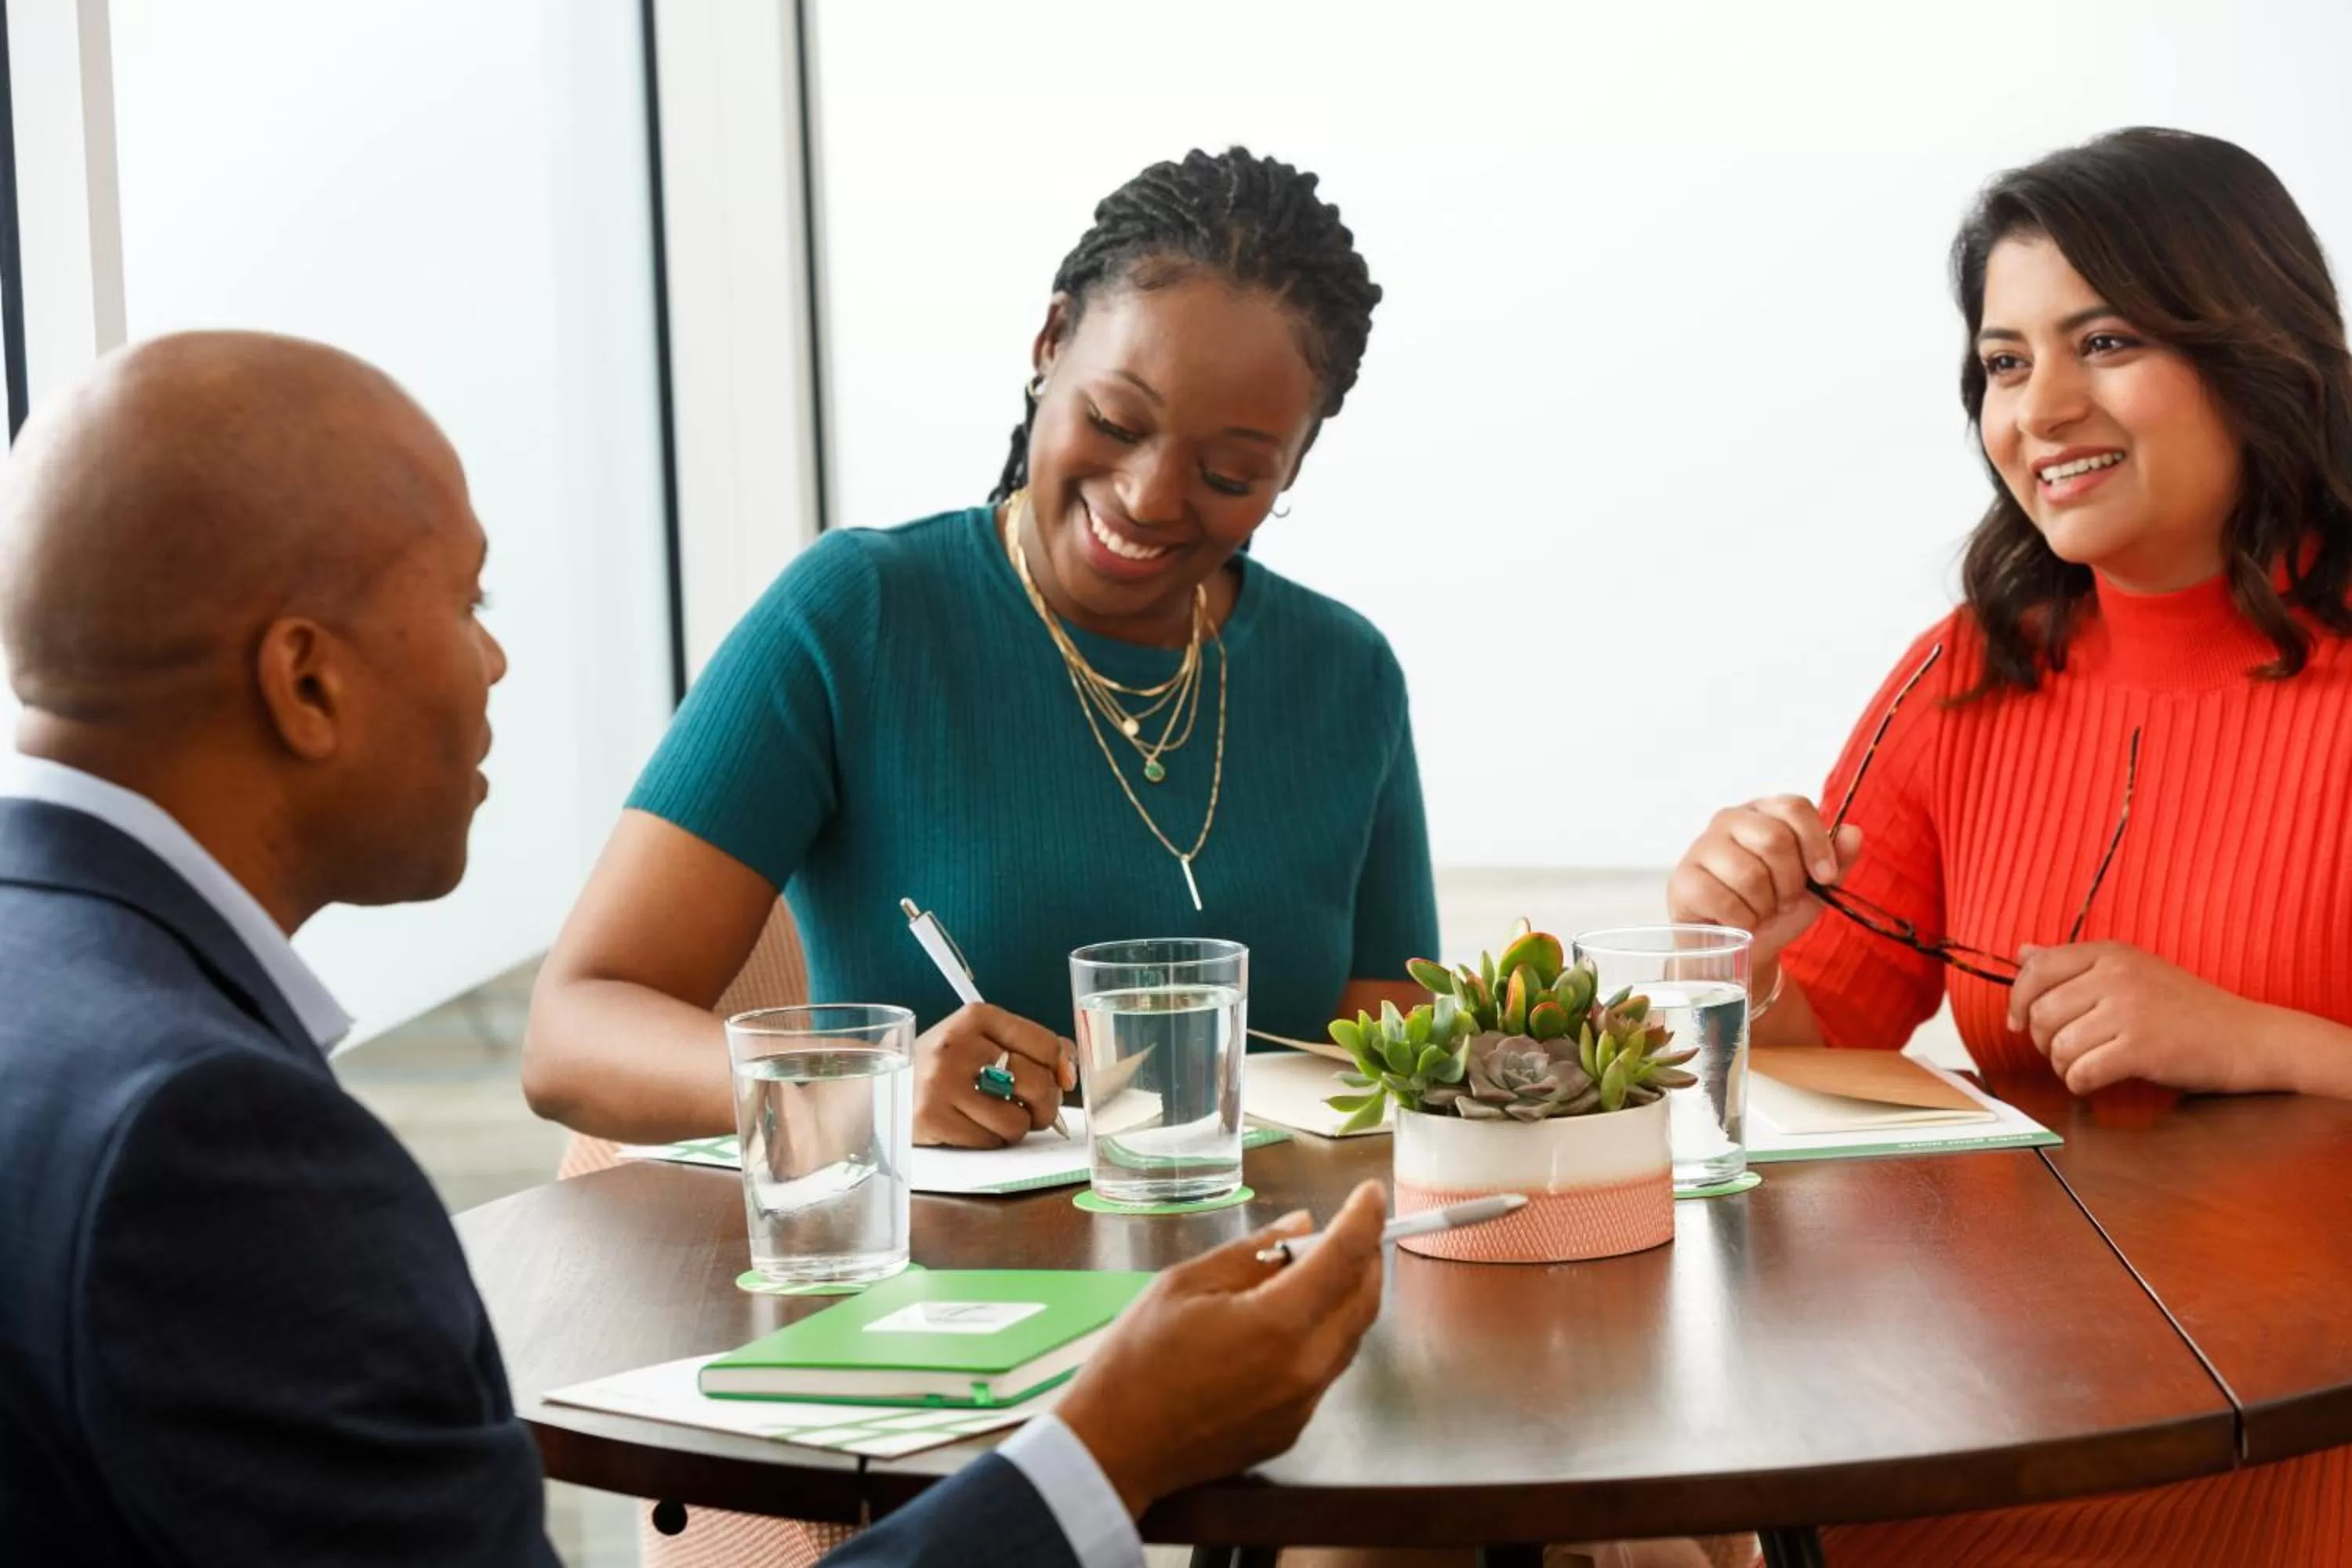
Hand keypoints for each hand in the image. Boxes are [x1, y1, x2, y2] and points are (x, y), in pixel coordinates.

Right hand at [911, 1004, 1075, 1147]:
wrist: (880, 1084)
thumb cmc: (944, 1065)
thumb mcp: (981, 1040)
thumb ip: (1030, 1047)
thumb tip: (1069, 1072)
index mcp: (977, 1018)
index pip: (1045, 1044)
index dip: (1061, 1069)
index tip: (1060, 1081)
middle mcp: (958, 1045)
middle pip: (1036, 1084)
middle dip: (1045, 1106)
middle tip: (1034, 1110)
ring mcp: (941, 1082)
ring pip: (1016, 1121)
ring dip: (1015, 1127)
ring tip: (997, 1117)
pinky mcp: (931, 1117)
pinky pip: (989, 1141)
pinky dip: (990, 1140)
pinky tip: (973, 1127)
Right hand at [1057, 1180, 1387, 1517]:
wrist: (1115, 1448)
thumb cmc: (1138, 1359)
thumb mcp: (1185, 1284)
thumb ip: (1251, 1252)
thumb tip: (1300, 1225)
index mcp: (1278, 1323)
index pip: (1344, 1258)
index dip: (1365, 1218)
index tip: (1372, 1193)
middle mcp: (1305, 1368)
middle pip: (1363, 1301)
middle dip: (1366, 1258)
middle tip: (1349, 1229)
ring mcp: (1303, 1405)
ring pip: (1349, 1339)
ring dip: (1346, 1298)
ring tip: (1312, 1272)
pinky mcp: (1292, 1429)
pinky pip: (1325, 1372)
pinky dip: (1322, 1337)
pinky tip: (1286, 1324)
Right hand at [1668, 795, 1863, 963]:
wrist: (1738, 947)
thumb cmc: (1775, 909)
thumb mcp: (1815, 887)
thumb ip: (1837, 861)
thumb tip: (1853, 833)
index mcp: (1765, 812)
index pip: (1795, 807)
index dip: (1816, 843)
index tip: (1825, 877)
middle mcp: (1730, 819)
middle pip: (1774, 840)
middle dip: (1789, 883)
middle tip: (1784, 902)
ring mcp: (1701, 846)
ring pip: (1749, 874)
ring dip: (1764, 906)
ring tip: (1759, 911)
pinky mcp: (1683, 878)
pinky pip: (1723, 899)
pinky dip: (1741, 920)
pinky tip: (1738, 921)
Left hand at [2009, 942, 2264, 1095]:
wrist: (2250, 1039)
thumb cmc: (2188, 1010)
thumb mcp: (2133, 972)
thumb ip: (2076, 966)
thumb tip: (2023, 952)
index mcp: (2110, 952)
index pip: (2036, 970)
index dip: (2017, 1000)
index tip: (2018, 1023)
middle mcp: (2116, 974)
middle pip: (2040, 1013)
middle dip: (2043, 1041)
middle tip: (2065, 1052)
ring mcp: (2129, 1009)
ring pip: (2057, 1046)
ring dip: (2063, 1066)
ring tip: (2086, 1067)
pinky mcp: (2142, 1047)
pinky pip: (2081, 1072)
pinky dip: (2080, 1084)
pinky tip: (2094, 1082)